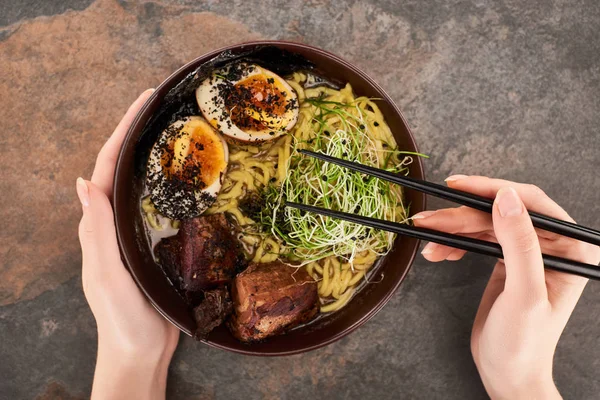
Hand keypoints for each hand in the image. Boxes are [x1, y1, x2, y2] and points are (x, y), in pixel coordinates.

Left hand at [77, 89, 179, 399]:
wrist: (139, 350)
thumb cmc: (121, 318)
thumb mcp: (106, 276)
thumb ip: (95, 233)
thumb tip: (82, 184)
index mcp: (98, 224)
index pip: (106, 168)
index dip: (122, 132)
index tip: (143, 102)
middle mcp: (112, 222)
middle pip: (122, 167)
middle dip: (136, 132)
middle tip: (162, 105)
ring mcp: (132, 231)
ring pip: (140, 183)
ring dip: (151, 153)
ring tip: (175, 129)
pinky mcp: (152, 242)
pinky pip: (158, 204)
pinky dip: (168, 182)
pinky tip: (186, 177)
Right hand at [413, 176, 599, 399]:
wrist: (507, 373)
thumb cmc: (524, 345)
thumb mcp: (523, 294)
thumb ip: (520, 245)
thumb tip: (507, 199)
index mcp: (571, 250)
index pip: (530, 204)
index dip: (492, 191)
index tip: (459, 186)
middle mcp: (553, 246)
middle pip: (500, 213)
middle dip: (461, 216)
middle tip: (429, 219)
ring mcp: (527, 252)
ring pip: (484, 224)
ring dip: (452, 230)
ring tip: (427, 234)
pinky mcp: (505, 260)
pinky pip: (476, 240)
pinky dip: (454, 243)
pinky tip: (437, 252)